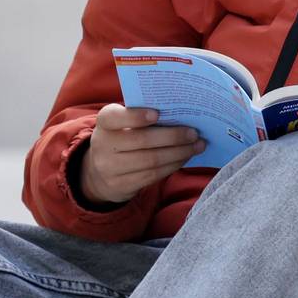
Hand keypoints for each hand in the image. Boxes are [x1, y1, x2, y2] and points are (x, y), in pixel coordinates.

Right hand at [78, 104, 204, 205]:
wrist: (100, 172)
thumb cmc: (121, 138)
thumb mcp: (122, 124)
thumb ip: (141, 116)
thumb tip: (179, 112)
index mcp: (105, 123)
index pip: (114, 117)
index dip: (135, 116)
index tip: (157, 113)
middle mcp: (103, 145)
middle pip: (141, 140)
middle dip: (172, 137)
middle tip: (193, 133)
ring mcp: (111, 168)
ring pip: (151, 160)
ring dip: (179, 153)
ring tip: (197, 146)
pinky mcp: (122, 185)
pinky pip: (153, 175)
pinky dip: (173, 165)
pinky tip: (185, 157)